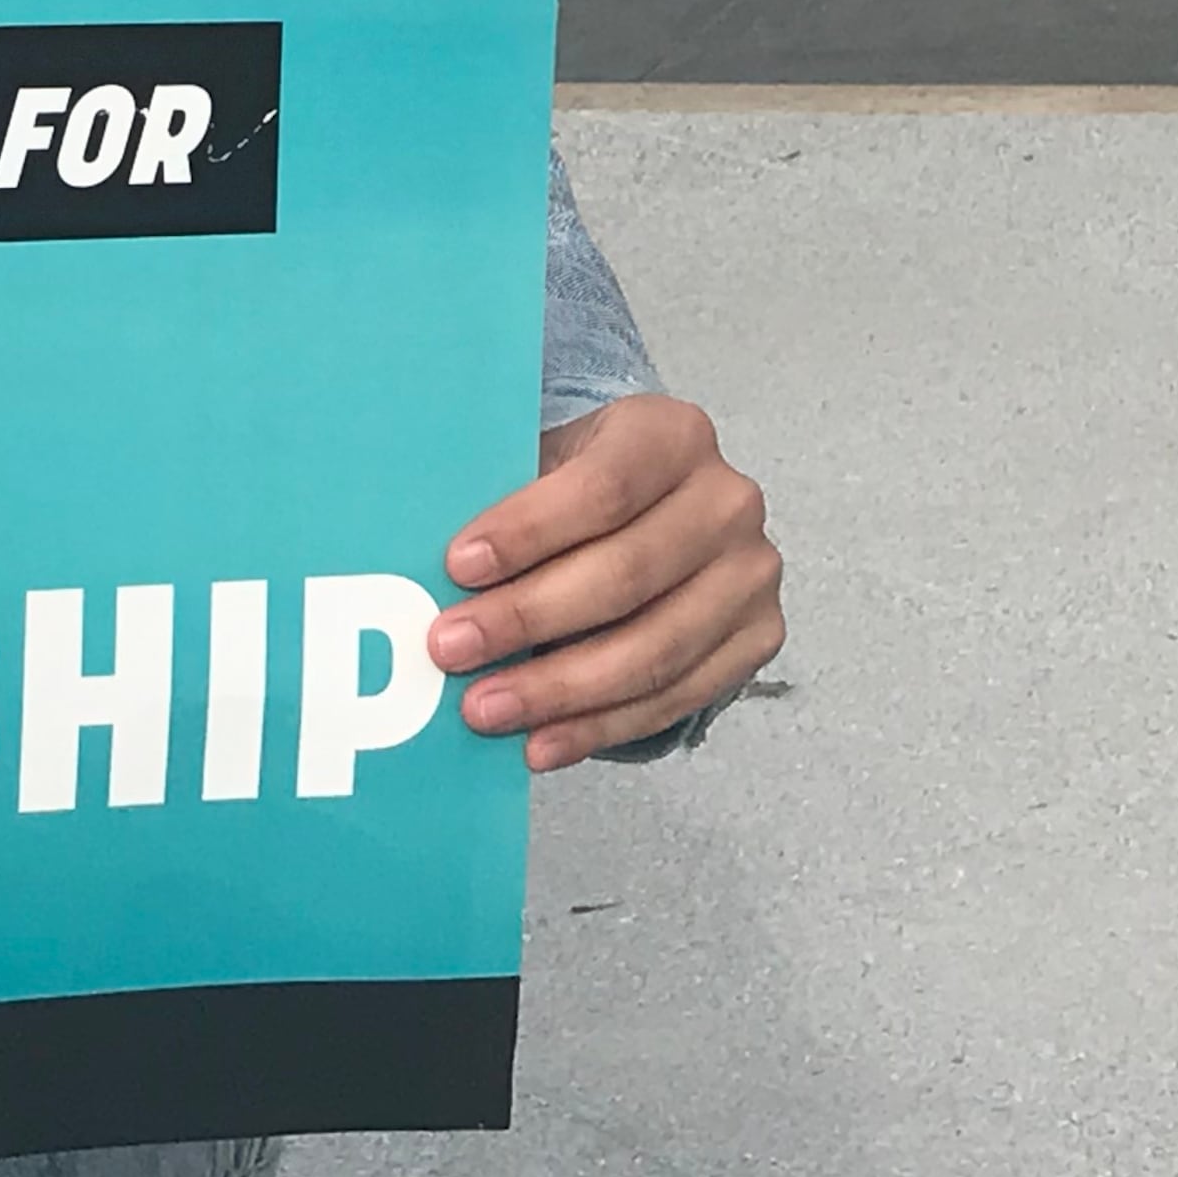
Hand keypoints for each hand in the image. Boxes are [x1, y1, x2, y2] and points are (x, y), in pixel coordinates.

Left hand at [429, 395, 781, 771]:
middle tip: (450, 650)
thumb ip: (501, 501)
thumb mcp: (547, 462)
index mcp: (671, 435)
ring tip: (484, 709)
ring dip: (559, 690)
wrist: (659, 510)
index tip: (457, 568)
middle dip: (527, 619)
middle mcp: (727, 501)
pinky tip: (541, 741)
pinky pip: (675, 697)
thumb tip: (421, 570)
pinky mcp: (756, 639)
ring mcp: (751, 575)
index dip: (528, 532)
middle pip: (625, 575)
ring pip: (653, 649)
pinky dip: (600, 726)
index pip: (601, 488)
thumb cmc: (581, 487)